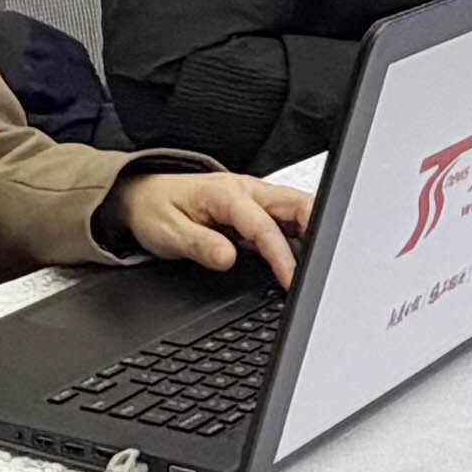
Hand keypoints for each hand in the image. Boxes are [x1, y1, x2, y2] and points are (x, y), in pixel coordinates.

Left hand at [120, 169, 312, 285]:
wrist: (145, 196)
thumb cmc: (156, 210)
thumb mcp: (168, 232)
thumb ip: (199, 245)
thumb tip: (227, 258)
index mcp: (226, 194)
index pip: (263, 227)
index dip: (280, 255)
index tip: (290, 280)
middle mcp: (246, 190)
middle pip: (296, 205)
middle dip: (318, 230)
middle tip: (325, 265)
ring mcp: (256, 198)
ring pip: (298, 209)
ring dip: (314, 230)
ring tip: (323, 262)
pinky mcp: (258, 208)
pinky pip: (288, 218)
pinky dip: (304, 233)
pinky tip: (308, 253)